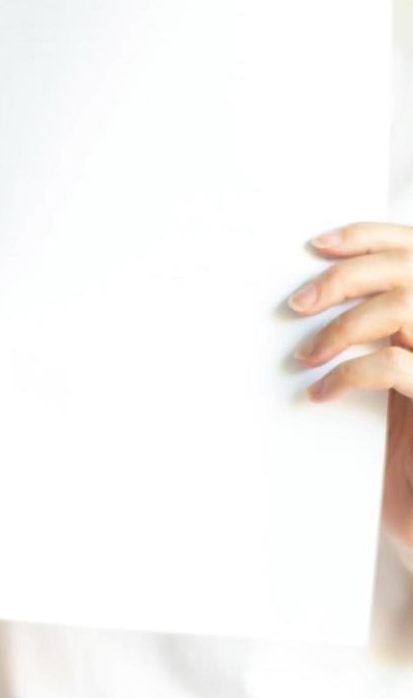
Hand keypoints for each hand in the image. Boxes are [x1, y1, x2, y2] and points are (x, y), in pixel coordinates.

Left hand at [288, 222, 412, 548]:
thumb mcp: (382, 392)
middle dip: (348, 274)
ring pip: (406, 306)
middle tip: (296, 304)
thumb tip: (300, 310)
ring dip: (345, 323)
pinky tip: (321, 394)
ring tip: (305, 355)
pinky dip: (350, 372)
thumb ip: (364, 343)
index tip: (316, 244)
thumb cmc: (400, 460)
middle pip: (411, 268)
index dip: (370, 237)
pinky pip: (396, 365)